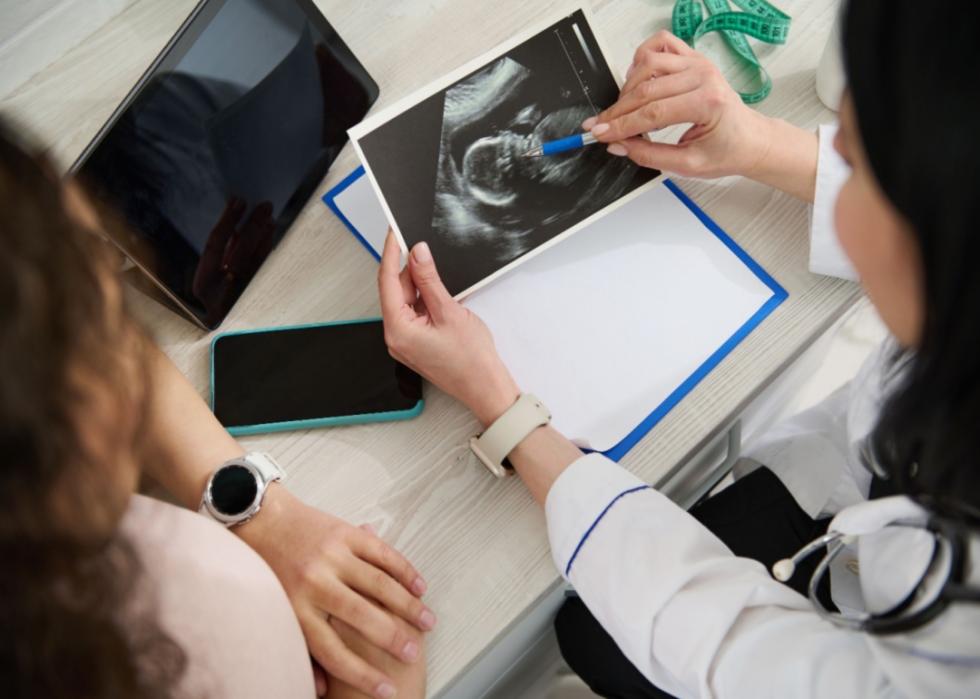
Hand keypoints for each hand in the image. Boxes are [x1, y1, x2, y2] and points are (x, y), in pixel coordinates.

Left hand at [236, 486, 434, 698]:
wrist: (263, 521)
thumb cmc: (272, 571)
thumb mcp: (279, 612)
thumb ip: (302, 648)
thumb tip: (321, 690)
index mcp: (297, 609)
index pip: (334, 653)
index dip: (363, 676)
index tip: (387, 691)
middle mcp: (315, 583)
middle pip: (362, 618)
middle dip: (393, 640)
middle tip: (413, 654)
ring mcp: (332, 556)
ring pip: (379, 585)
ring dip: (408, 606)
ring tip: (428, 623)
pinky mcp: (346, 533)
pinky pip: (382, 554)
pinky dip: (405, 571)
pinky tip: (420, 587)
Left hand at [378, 233, 519, 426]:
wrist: (486, 388)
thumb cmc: (471, 360)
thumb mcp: (449, 311)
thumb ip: (430, 280)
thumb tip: (417, 253)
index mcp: (398, 330)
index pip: (387, 282)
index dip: (390, 254)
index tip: (393, 233)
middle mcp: (396, 337)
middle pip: (397, 291)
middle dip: (411, 270)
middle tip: (424, 247)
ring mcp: (406, 342)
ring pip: (407, 301)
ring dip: (421, 285)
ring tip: (439, 274)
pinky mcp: (417, 343)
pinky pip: (416, 313)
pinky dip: (426, 299)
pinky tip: (441, 293)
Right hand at [585, 30, 773, 178]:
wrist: (749, 139)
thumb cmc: (726, 151)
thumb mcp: (687, 165)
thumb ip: (649, 155)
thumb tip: (618, 145)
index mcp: (708, 102)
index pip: (653, 113)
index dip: (621, 125)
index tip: (601, 133)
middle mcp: (703, 76)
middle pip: (646, 90)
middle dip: (618, 111)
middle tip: (602, 126)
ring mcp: (698, 63)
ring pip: (647, 65)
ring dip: (627, 89)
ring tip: (623, 110)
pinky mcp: (693, 57)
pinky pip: (660, 45)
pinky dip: (642, 58)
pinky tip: (637, 79)